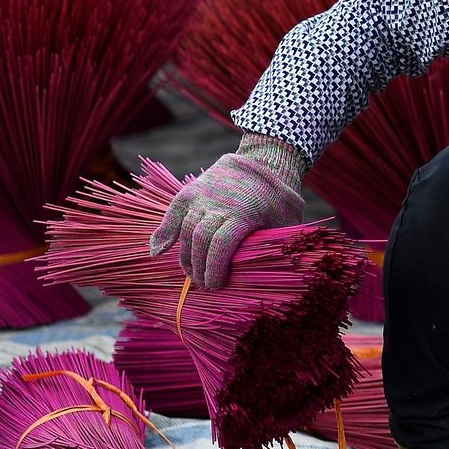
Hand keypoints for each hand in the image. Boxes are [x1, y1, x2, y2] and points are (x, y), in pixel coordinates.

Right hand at [148, 136, 306, 289]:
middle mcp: (219, 204)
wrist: (263, 161)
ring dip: (185, 256)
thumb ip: (283, 242)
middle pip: (200, 239)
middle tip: (203, 285)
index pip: (221, 245)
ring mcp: (202, 196)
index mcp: (245, 213)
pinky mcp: (190, 192)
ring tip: (192, 274)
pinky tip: (158, 251)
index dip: (214, 269)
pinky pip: (173, 214)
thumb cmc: (279, 198)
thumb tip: (281, 270)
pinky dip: (163, 233)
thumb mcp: (290, 218)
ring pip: (185, 230)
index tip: (215, 286)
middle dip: (199, 267)